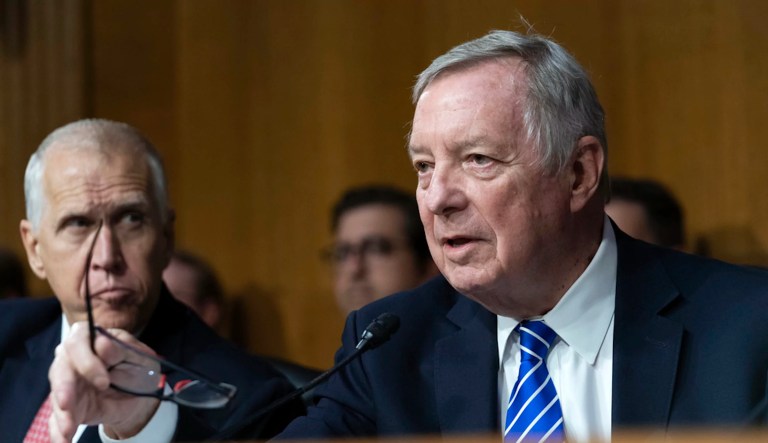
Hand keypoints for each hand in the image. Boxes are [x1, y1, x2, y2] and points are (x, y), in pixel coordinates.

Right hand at [48, 322, 160, 441]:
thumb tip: (101, 344)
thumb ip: (120, 350)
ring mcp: (68, 384)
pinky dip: (58, 431)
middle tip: (68, 404)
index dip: (86, 361)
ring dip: (61, 414)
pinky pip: (57, 419)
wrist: (141, 397)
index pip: (77, 343)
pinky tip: (62, 441)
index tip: (103, 380)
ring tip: (67, 430)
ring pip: (56, 396)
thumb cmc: (139, 368)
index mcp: (91, 339)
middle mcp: (73, 360)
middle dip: (64, 387)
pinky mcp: (68, 407)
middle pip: (60, 369)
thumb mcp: (138, 357)